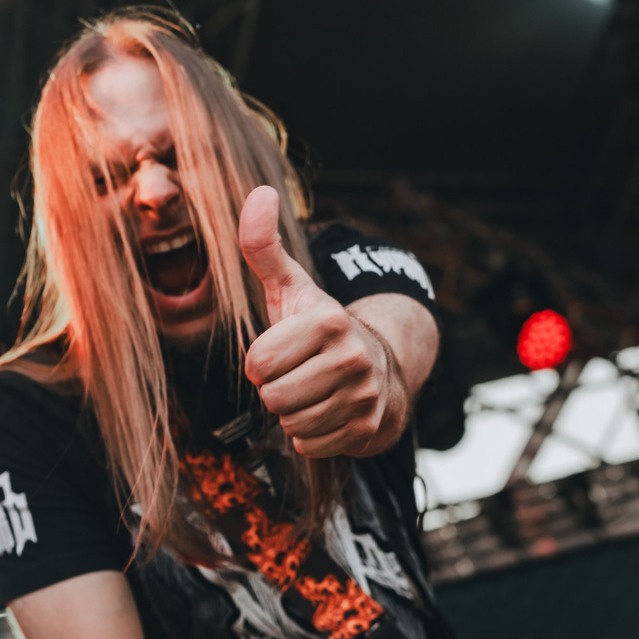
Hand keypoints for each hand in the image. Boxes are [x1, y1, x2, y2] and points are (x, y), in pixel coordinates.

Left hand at [239, 185, 407, 458]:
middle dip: (275, 390)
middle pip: (274, 398)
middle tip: (294, 375)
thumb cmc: (320, 328)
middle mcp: (353, 358)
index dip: (259, 362)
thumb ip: (263, 245)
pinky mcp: (368, 428)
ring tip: (310, 392)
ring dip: (292, 413)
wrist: (380, 368)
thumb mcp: (291, 287)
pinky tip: (324, 412)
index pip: (257, 364)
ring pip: (291, 424)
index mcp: (328, 321)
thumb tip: (259, 193)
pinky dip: (309, 435)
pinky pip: (310, 445)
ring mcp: (364, 396)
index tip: (279, 352)